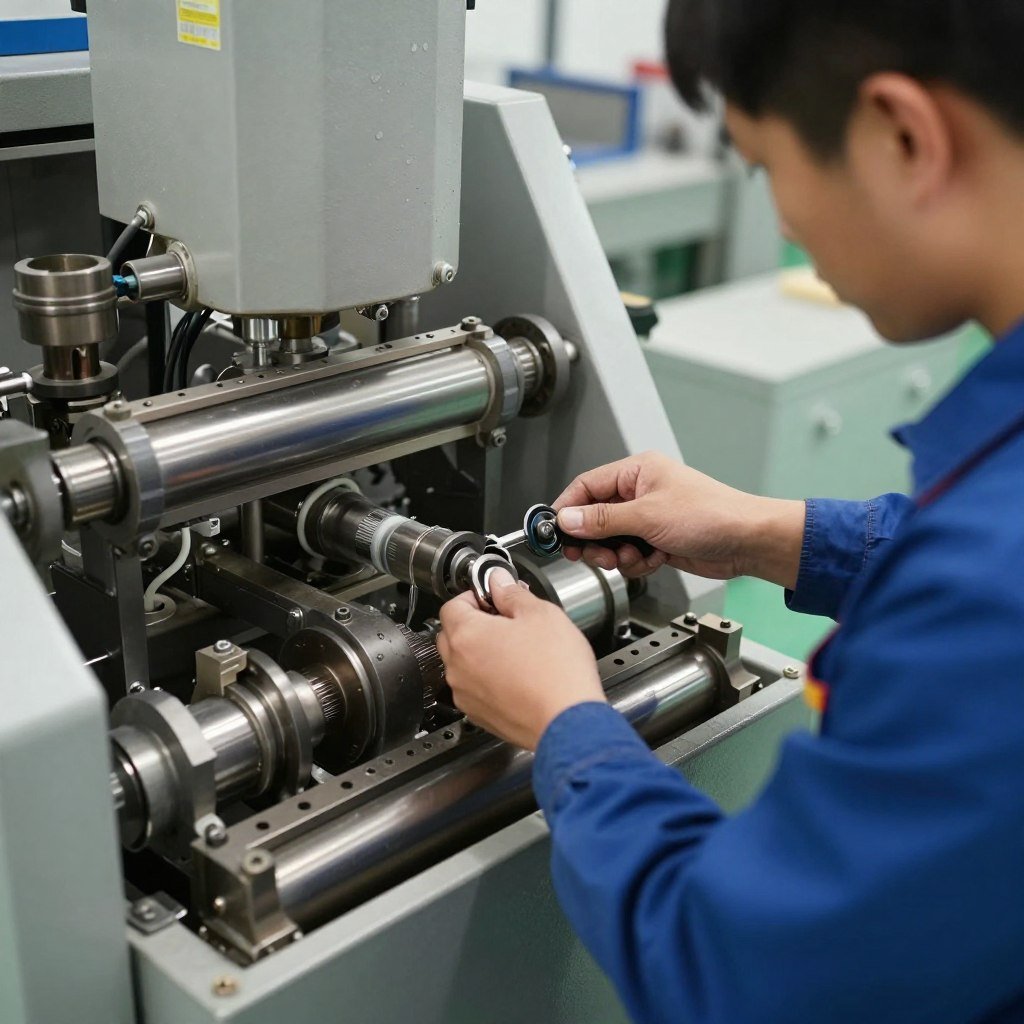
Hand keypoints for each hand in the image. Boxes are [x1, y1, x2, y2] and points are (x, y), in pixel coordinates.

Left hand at [437, 569, 605, 750]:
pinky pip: (474, 689)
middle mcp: (458, 667)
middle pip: (452, 634)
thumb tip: (499, 582)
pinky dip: (488, 680)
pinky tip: (518, 677)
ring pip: (462, 663)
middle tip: (508, 622)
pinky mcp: (479, 715)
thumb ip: (513, 593)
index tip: (495, 598)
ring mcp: (466, 694)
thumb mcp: (541, 614)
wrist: (567, 722)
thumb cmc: (556, 672)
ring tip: (517, 652)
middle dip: (475, 624)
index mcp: (466, 635)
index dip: (474, 596)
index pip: (452, 604)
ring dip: (481, 653)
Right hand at [553, 451, 804, 589]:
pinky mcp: (657, 540)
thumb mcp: (647, 516)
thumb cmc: (712, 515)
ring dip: (617, 554)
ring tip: (633, 556)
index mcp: (637, 472)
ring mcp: (649, 517)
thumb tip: (567, 520)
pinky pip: (629, 554)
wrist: (747, 542)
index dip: (567, 509)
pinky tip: (652, 560)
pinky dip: (636, 562)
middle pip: (595, 516)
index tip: (553, 531)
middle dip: (594, 539)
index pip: (586, 486)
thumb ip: (602, 520)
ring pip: (611, 540)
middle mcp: (640, 492)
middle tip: (590, 553)